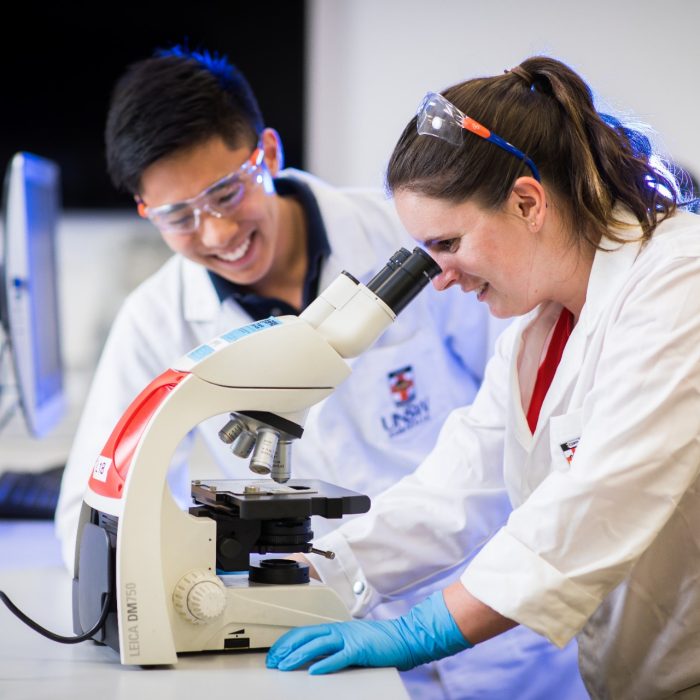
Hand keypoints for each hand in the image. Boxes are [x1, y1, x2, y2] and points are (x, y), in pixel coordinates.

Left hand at [266, 591, 470, 674]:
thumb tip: (312, 659)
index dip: (287, 642)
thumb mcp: (350, 642)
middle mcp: (339, 629)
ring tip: (285, 666)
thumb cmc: (379, 643)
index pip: (304, 632)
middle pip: (306, 635)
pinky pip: (339, 657)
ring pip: (318, 644)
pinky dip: (325, 664)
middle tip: (272, 662)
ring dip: (299, 656)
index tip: (275, 654)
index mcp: (336, 627)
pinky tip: (314, 672)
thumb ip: (333, 648)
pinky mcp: (360, 649)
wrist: (404, 638)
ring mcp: (349, 638)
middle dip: (286, 648)